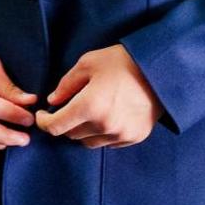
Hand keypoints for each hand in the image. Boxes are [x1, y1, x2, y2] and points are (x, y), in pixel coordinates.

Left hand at [35, 45, 163, 148]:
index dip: (44, 122)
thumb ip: (67, 84)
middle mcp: (104, 125)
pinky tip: (107, 115)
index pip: (56, 127)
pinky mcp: (134, 137)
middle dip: (65, 122)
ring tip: (89, 111)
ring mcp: (121, 134)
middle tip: (68, 107)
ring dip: (83, 130)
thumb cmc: (124, 61)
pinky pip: (109, 142)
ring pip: (89, 142)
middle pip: (71, 135)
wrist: (162, 69)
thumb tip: (54, 100)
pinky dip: (102, 133)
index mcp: (89, 106)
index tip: (43, 115)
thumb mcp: (89, 63)